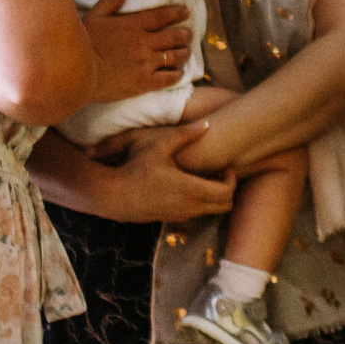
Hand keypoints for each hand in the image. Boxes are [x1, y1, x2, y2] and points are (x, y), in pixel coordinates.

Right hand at [82, 0, 191, 103]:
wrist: (80, 72)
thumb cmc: (84, 42)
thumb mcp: (96, 15)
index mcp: (134, 25)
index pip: (162, 16)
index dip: (177, 13)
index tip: (186, 12)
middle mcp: (145, 42)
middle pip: (173, 37)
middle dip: (184, 35)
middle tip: (189, 34)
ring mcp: (146, 63)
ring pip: (174, 57)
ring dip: (183, 53)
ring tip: (186, 52)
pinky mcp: (145, 82)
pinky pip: (168, 78)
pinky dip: (176, 74)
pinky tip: (178, 73)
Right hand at [100, 122, 237, 222]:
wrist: (113, 195)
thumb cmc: (135, 169)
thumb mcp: (159, 147)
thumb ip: (184, 135)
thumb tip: (206, 124)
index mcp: (190, 190)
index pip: (226, 192)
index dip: (231, 179)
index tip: (223, 166)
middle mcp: (189, 207)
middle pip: (225, 206)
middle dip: (227, 189)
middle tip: (218, 172)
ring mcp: (181, 216)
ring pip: (211, 211)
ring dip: (213, 196)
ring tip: (202, 177)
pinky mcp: (171, 219)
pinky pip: (196, 213)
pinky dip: (200, 202)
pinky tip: (186, 185)